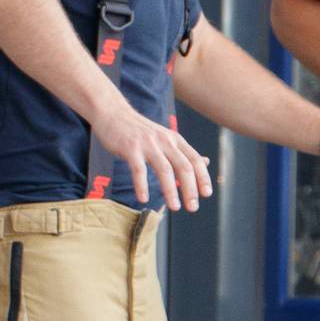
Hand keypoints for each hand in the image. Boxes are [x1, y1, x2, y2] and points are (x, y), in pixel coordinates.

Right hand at [90, 105, 211, 210]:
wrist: (113, 113)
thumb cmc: (139, 130)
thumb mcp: (165, 138)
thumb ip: (183, 151)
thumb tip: (206, 162)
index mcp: (175, 140)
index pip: (195, 160)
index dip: (203, 178)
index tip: (206, 194)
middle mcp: (165, 141)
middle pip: (184, 167)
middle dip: (190, 189)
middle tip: (193, 207)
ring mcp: (148, 144)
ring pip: (165, 169)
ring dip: (171, 191)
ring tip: (175, 207)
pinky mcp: (130, 148)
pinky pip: (138, 169)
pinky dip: (142, 185)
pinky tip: (143, 199)